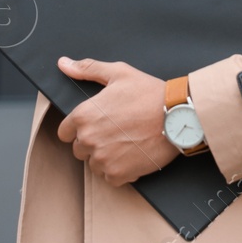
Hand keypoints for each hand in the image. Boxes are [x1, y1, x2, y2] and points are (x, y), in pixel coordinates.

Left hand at [55, 57, 179, 186]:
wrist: (177, 115)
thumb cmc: (149, 93)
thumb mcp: (118, 73)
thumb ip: (88, 69)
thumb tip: (64, 64)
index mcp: (84, 115)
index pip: (64, 132)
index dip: (78, 129)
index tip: (95, 126)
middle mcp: (89, 139)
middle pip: (79, 149)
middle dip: (93, 142)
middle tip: (115, 132)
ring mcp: (103, 159)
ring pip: (94, 165)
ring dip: (106, 158)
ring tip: (126, 143)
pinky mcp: (118, 174)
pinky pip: (109, 178)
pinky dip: (119, 171)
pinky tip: (132, 155)